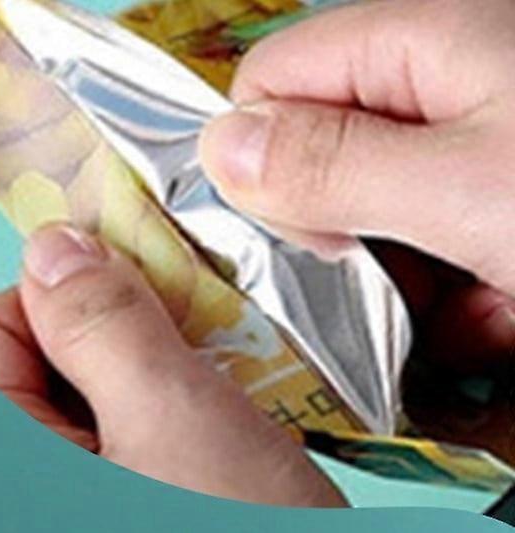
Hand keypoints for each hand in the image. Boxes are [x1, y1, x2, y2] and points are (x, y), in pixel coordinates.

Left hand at [0, 225, 346, 507]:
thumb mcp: (176, 418)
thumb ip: (106, 323)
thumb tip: (55, 250)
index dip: (71, 301)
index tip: (147, 307)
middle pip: (19, 382)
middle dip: (106, 361)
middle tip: (190, 378)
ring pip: (58, 435)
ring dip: (131, 415)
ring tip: (202, 451)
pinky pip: (81, 488)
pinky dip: (134, 469)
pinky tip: (191, 495)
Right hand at [201, 0, 514, 370]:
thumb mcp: (459, 181)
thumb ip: (331, 162)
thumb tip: (218, 146)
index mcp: (429, 43)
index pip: (275, 80)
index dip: (260, 160)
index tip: (299, 232)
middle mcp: (446, 95)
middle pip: (319, 170)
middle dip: (344, 244)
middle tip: (397, 279)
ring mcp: (478, 163)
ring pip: (380, 238)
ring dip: (414, 295)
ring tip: (483, 304)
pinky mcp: (503, 226)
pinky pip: (444, 279)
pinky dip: (470, 314)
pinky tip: (510, 317)